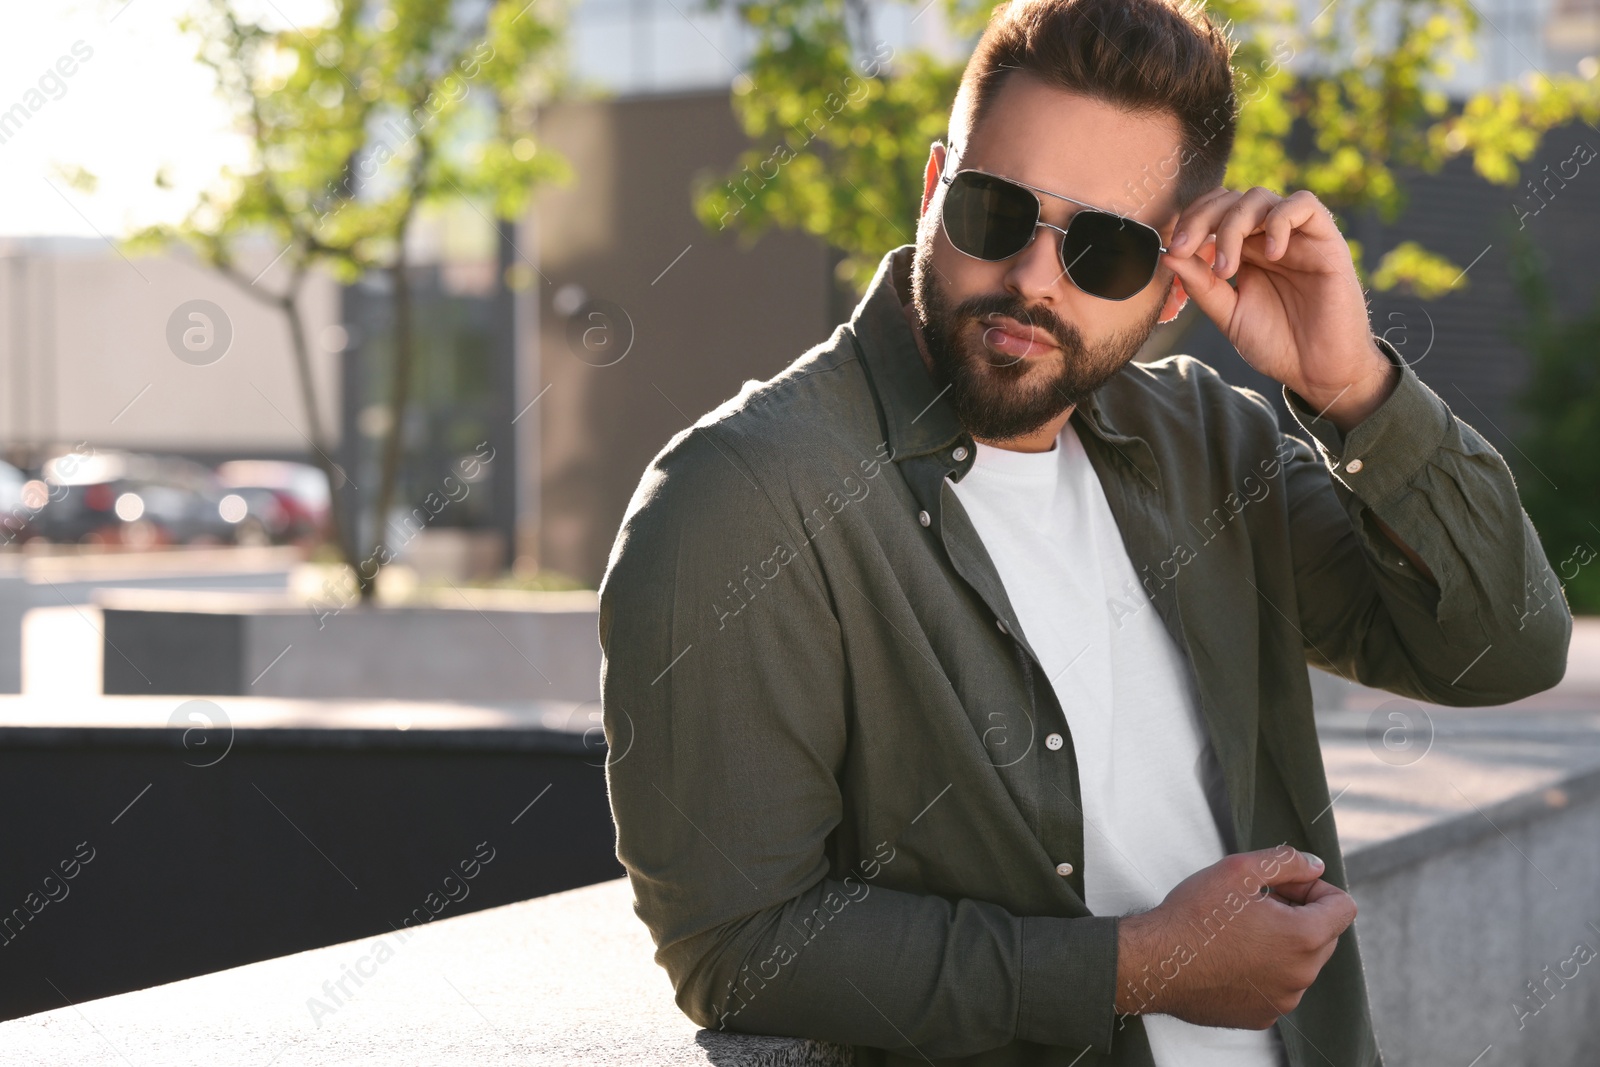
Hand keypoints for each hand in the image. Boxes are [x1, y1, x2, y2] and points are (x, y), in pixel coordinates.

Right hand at [1114, 846, 1357, 1028]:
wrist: (1155, 963)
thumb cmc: (1193, 916)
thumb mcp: (1238, 870)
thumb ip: (1286, 862)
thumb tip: (1315, 866)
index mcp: (1304, 937)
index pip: (1343, 907)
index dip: (1315, 888)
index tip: (1284, 887)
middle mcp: (1301, 975)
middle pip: (1324, 936)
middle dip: (1299, 915)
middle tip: (1256, 904)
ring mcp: (1282, 1000)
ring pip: (1300, 963)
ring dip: (1281, 944)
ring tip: (1238, 931)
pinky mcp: (1261, 1016)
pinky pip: (1277, 987)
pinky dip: (1263, 971)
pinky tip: (1229, 957)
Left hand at [1162, 187, 1397, 432]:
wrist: (1319, 370)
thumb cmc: (1277, 344)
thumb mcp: (1228, 315)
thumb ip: (1201, 285)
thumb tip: (1167, 255)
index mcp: (1242, 251)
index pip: (1212, 213)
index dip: (1190, 222)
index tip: (1174, 250)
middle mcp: (1267, 237)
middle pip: (1230, 199)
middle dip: (1201, 218)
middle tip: (1186, 249)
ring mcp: (1296, 236)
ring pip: (1260, 197)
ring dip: (1233, 225)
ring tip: (1227, 269)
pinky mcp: (1326, 239)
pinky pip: (1304, 204)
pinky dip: (1280, 221)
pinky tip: (1271, 254)